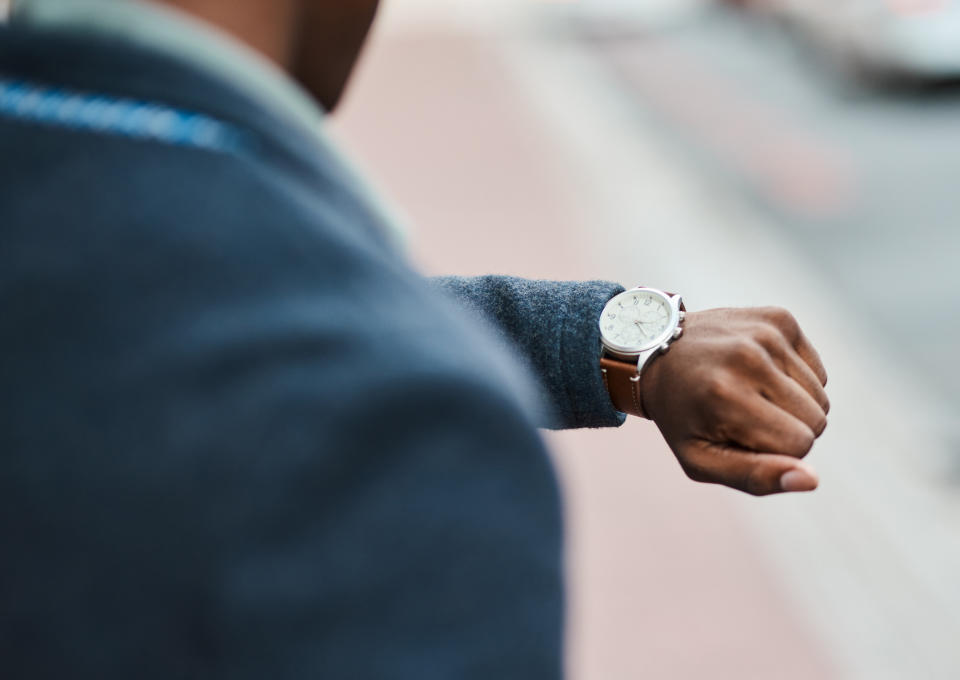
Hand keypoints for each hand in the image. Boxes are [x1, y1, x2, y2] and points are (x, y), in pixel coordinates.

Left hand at [642, 307, 828, 495]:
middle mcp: (748, 357)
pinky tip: (759, 373)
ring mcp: (766, 332)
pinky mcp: (780, 318)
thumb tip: (812, 481)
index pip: (799, 446)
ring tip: (748, 393)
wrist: (659, 351)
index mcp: (725, 395)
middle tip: (742, 415)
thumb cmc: (682, 414)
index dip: (774, 452)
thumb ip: (755, 478)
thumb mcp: (700, 459)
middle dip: (787, 430)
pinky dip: (796, 380)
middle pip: (816, 422)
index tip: (739, 435)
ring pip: (821, 399)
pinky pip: (818, 373)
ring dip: (792, 406)